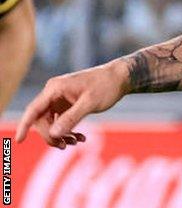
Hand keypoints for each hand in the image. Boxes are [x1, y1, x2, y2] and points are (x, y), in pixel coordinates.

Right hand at [15, 60, 129, 147]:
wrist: (121, 78)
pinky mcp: (67, 104)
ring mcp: (60, 99)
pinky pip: (60, 122)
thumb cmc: (106, 86)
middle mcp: (54, 93)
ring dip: (60, 135)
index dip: (24, 126)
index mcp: (55, 88)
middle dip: (51, 135)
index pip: (33, 110)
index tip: (19, 140)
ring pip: (51, 123)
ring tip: (77, 142)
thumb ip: (71, 118)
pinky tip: (80, 138)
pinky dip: (68, 131)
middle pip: (41, 120)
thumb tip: (53, 135)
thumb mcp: (90, 103)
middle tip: (66, 146)